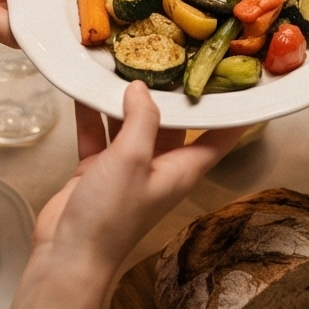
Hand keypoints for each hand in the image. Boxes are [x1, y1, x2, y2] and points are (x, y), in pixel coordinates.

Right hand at [33, 82, 246, 272]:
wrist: (68, 255)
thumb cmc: (111, 215)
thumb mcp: (133, 159)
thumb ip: (141, 120)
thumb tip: (141, 88)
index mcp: (181, 169)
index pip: (219, 138)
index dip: (232, 113)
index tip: (240, 82)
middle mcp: (158, 167)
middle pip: (171, 124)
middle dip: (168, 94)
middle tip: (169, 53)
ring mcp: (126, 169)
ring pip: (130, 125)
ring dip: (123, 101)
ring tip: (120, 63)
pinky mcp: (97, 170)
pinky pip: (98, 135)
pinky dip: (91, 115)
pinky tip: (84, 89)